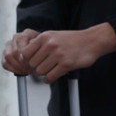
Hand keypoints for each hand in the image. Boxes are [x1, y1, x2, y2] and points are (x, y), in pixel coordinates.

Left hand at [1, 23, 115, 83]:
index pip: (25, 53)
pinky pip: (50, 77)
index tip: (31, 63)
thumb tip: (23, 56)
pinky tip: (53, 75)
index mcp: (45, 37)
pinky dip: (49, 79)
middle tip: (41, 69)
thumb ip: (39, 43)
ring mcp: (58, 55)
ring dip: (43, 74)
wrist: (92, 41)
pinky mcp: (66, 65)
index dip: (26, 60)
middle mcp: (50, 45)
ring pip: (40, 71)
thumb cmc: (72, 39)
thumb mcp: (53, 35)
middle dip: (35, 68)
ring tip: (49, 71)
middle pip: (32, 64)